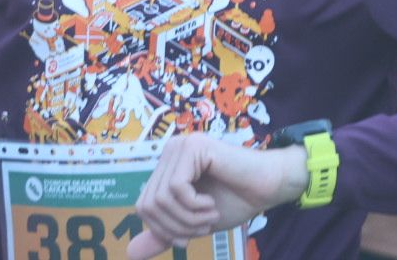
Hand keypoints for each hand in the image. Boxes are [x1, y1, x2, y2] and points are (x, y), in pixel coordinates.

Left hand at [128, 135, 307, 259]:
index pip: (143, 206)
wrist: (267, 188)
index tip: (189, 237)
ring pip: (161, 198)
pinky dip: (194, 206)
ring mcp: (180, 146)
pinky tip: (211, 204)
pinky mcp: (193, 147)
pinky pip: (176, 187)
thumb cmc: (235, 201)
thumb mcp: (192, 223)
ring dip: (187, 218)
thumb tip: (130, 253)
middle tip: (202, 227)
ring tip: (209, 216)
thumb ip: (165, 233)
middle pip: (148, 204)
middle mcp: (169, 152)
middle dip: (176, 226)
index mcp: (166, 168)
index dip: (164, 229)